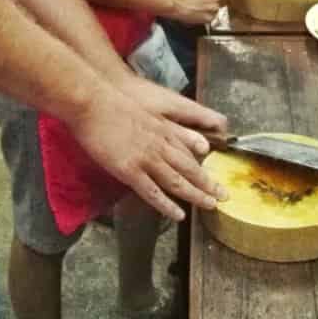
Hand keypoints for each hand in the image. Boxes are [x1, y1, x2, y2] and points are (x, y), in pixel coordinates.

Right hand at [74, 84, 227, 221]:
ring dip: (196, 195)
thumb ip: (155, 125)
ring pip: (177, 181)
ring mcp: (146, 158)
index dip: (202, 164)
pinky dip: (167, 205)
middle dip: (209, 183)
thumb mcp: (143, 110)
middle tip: (224, 196)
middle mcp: (159, 145)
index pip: (189, 151)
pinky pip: (153, 192)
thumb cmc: (112, 103)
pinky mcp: (130, 170)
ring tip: (211, 206)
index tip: (213, 175)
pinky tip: (178, 215)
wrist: (93, 103)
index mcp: (162, 129)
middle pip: (190, 168)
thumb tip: (160, 134)